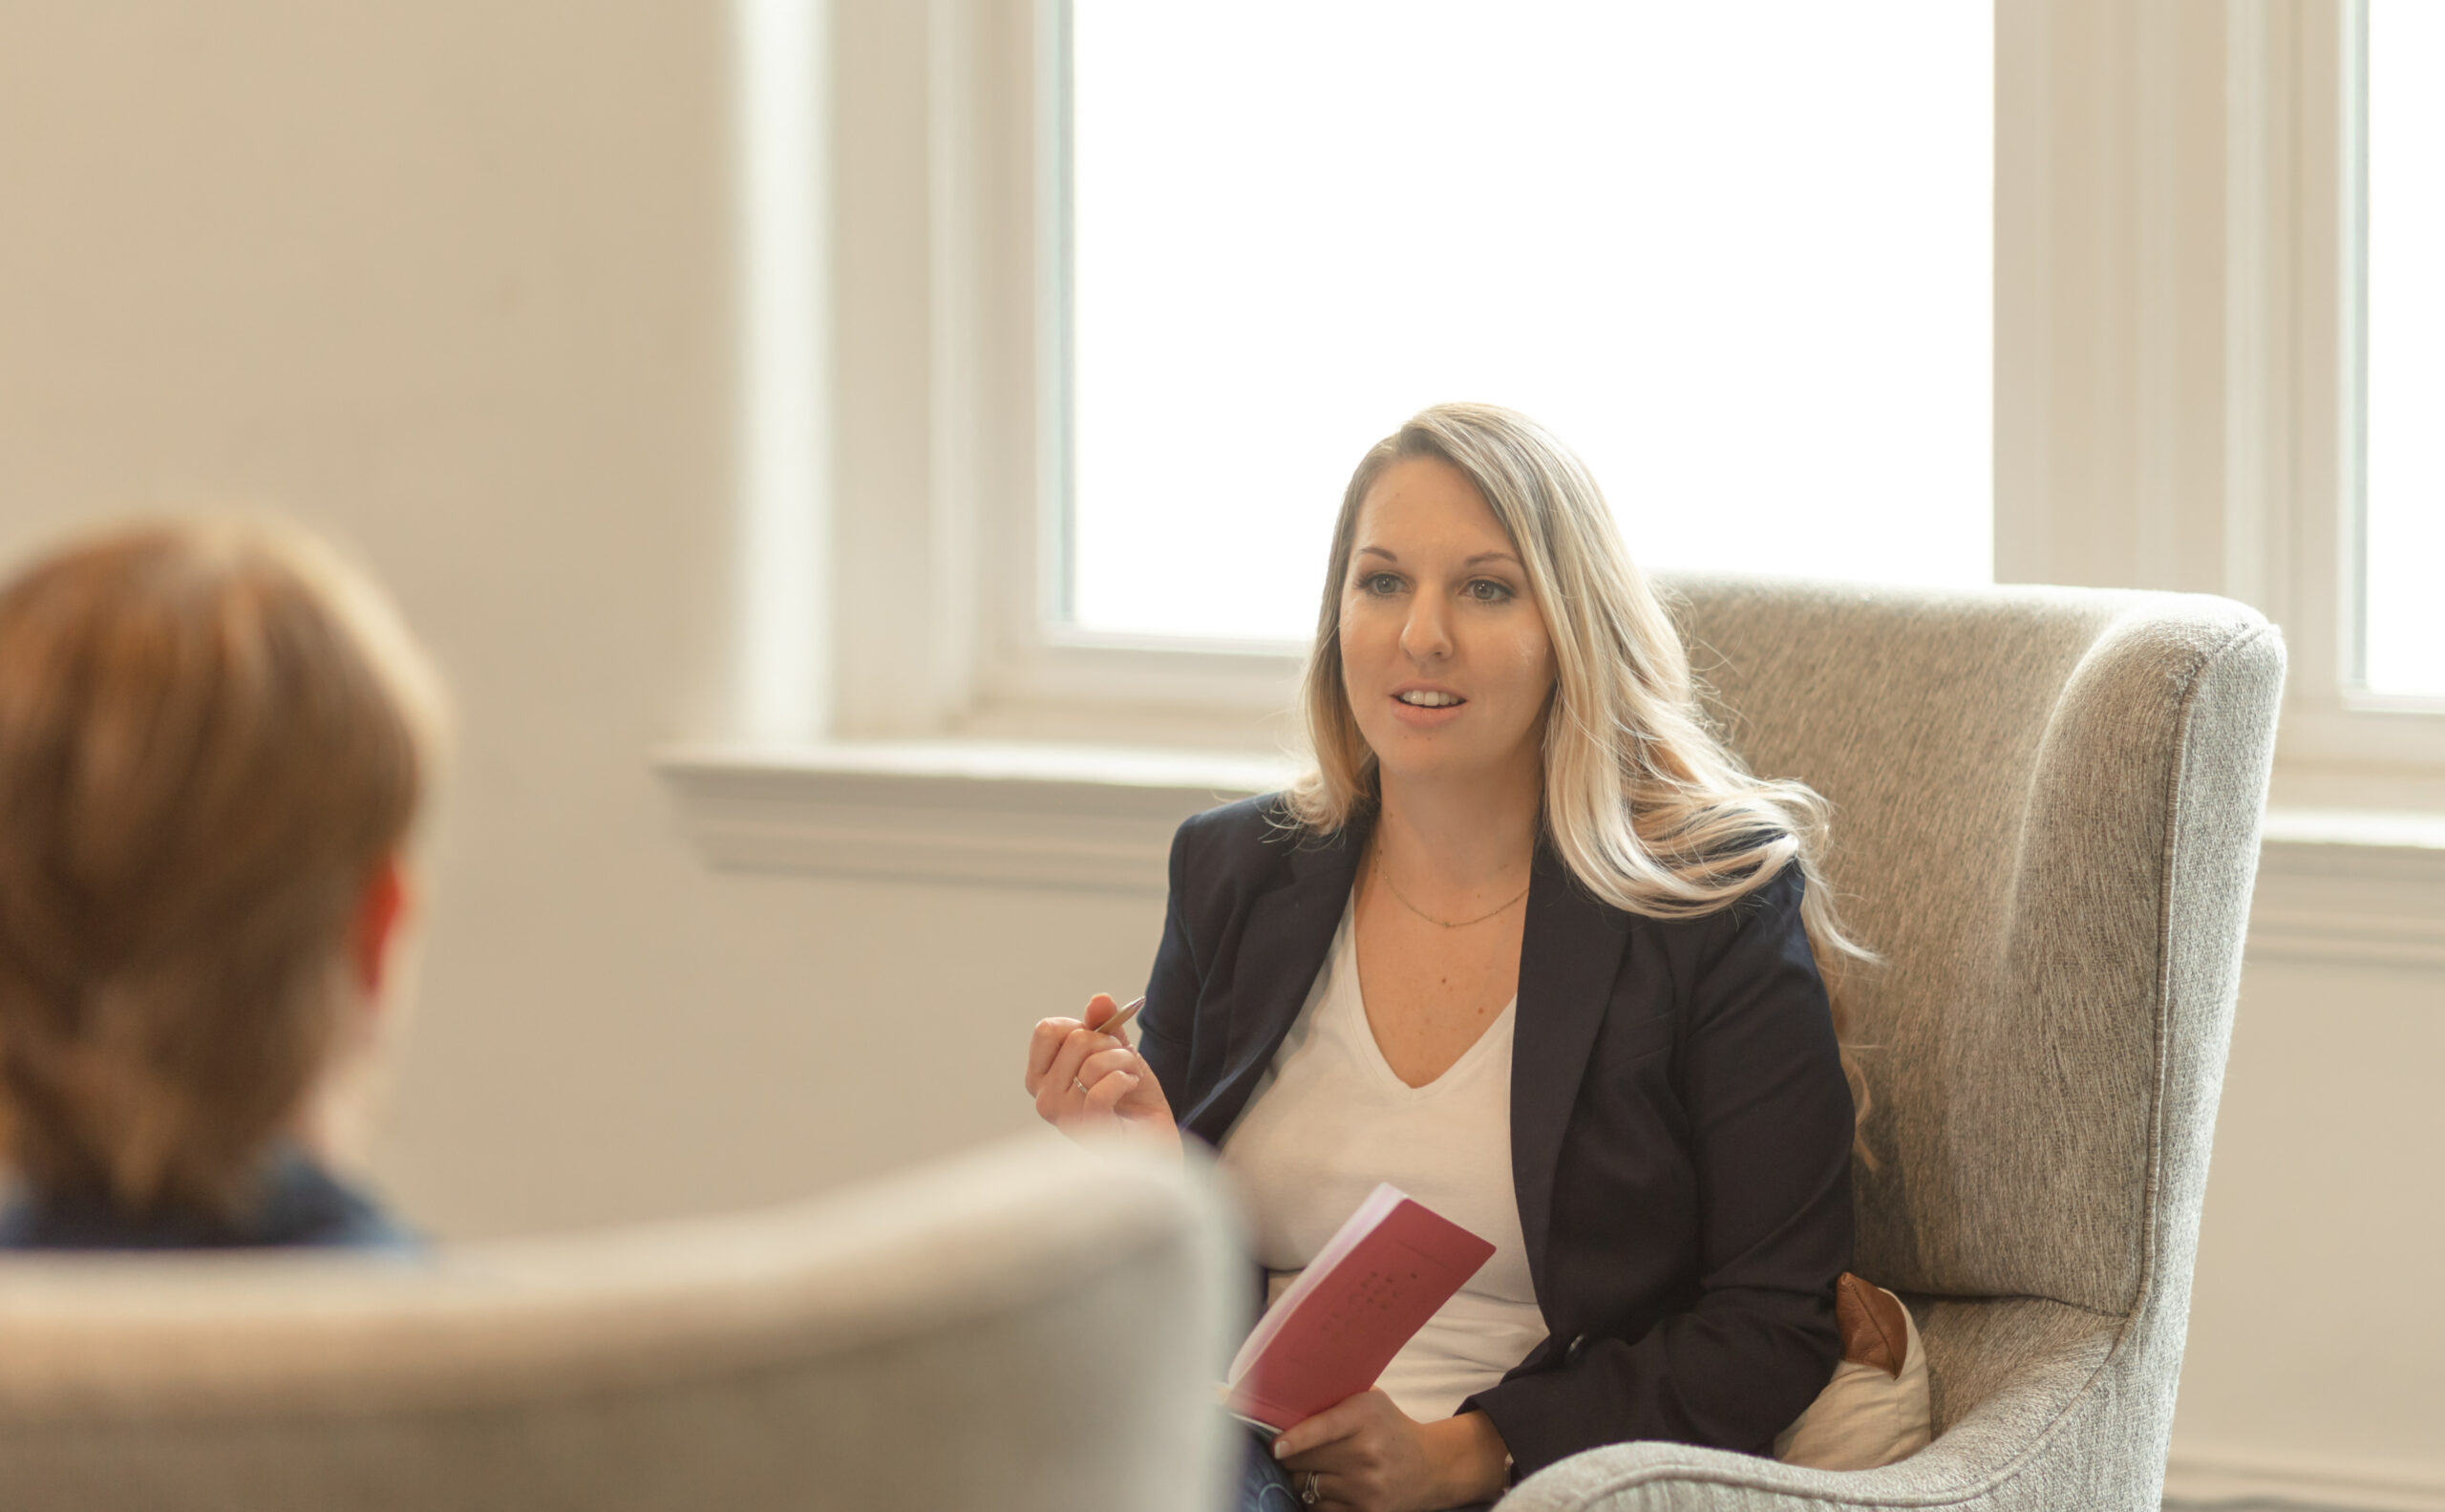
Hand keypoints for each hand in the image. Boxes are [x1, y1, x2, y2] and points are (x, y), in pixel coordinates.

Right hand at [1024, 994, 1178, 1155]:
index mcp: (1041, 1076)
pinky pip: (1102, 1090)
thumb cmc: (1130, 1096)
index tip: (1098, 1043)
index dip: (1081, 1027)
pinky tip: (1131, 1088)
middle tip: (1121, 1063)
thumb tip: (1099, 1000)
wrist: (1154, 1136)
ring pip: (1093, 1063)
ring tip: (1129, 1078)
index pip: (1046, 1031)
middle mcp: (1043, 1097)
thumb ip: (1105, 1024)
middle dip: (1110, 1044)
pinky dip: (1125, 1079)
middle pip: (1075, 1040)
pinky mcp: (1087, 1130)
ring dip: (1124, 1063)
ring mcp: (1062, 1116)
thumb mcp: (1117, 1050)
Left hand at [1271, 1393, 1508, 1511]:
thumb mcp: (1370, 1401)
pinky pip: (1320, 1508)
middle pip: (1305, 1461)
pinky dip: (1316, 1498)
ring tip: (1316, 1468)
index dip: (1294, 1439)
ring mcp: (1368, 1487)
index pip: (1322, 1429)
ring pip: (1308, 1486)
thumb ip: (1335, 1397)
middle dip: (1292, 1457)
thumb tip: (1286, 1399)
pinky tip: (1328, 1486)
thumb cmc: (1389, 1427)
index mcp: (1365, 1417)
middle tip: (1293, 1451)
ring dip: (1302, 1478)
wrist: (1430, 1467)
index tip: (1276, 1447)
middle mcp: (1367, 1453)